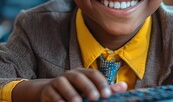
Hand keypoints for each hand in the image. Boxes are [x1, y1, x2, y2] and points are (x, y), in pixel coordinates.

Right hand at [12, 68, 127, 101]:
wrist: (51, 93)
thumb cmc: (76, 92)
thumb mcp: (91, 90)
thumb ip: (106, 89)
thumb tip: (124, 86)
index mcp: (82, 73)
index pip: (93, 74)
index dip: (101, 83)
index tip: (107, 95)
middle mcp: (70, 75)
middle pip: (79, 77)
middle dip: (87, 87)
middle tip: (95, 98)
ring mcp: (58, 81)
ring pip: (63, 84)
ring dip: (71, 94)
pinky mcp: (48, 90)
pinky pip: (52, 94)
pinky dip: (58, 100)